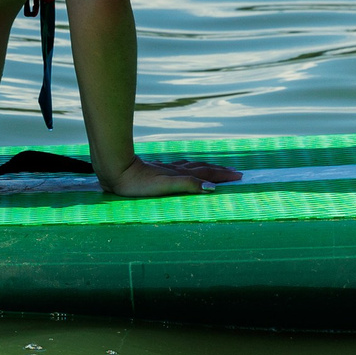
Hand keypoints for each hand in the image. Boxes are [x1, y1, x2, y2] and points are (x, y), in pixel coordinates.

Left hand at [103, 156, 242, 198]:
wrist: (116, 169)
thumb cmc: (138, 182)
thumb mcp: (165, 186)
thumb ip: (187, 185)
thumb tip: (212, 188)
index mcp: (179, 174)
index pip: (207, 174)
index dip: (223, 175)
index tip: (240, 176)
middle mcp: (175, 169)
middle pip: (202, 168)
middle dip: (219, 171)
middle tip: (235, 173)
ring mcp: (166, 168)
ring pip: (191, 166)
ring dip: (206, 168)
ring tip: (216, 169)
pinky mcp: (156, 169)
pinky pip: (180, 167)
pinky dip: (190, 168)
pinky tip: (185, 168)